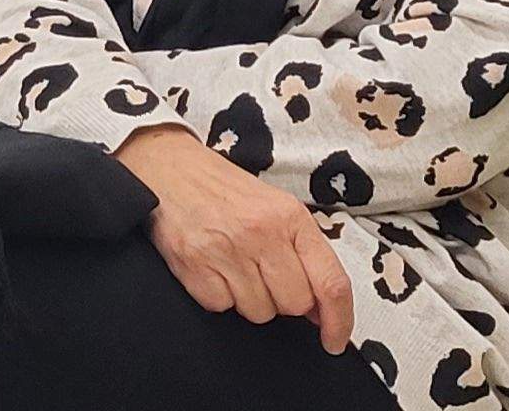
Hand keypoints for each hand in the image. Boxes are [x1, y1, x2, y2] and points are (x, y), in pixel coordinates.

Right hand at [117, 125, 355, 353]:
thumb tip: (321, 309)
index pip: (330, 282)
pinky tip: (213, 267)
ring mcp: (226, 250)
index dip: (338, 320)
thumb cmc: (225, 190)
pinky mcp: (194, 265)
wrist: (170, 167)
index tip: (334, 340)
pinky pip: (221, 307)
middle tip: (265, 275)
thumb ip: (304, 253)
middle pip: (294, 304)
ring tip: (235, 266)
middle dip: (284, 300)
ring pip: (259, 312)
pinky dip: (219, 295)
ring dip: (250, 299)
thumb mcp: (276, 207)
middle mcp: (261, 233)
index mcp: (290, 217)